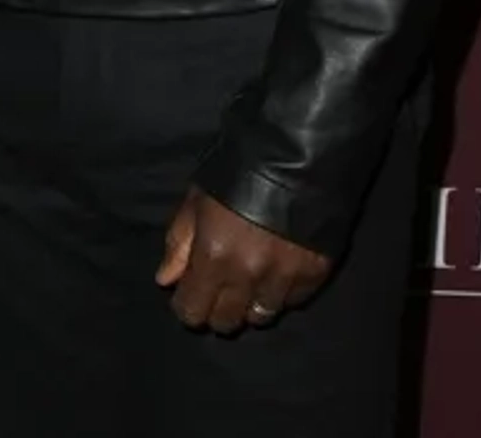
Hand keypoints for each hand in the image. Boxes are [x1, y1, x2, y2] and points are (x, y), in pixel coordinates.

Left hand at [156, 187, 330, 333]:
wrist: (293, 158)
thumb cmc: (233, 174)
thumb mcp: (196, 201)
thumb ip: (179, 243)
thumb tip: (165, 280)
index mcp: (213, 257)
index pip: (192, 311)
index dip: (187, 305)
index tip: (189, 295)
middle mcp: (248, 277)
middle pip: (226, 321)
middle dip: (217, 309)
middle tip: (219, 288)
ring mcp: (284, 280)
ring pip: (261, 317)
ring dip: (250, 304)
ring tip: (249, 281)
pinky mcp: (314, 277)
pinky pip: (292, 303)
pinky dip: (281, 294)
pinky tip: (276, 273)